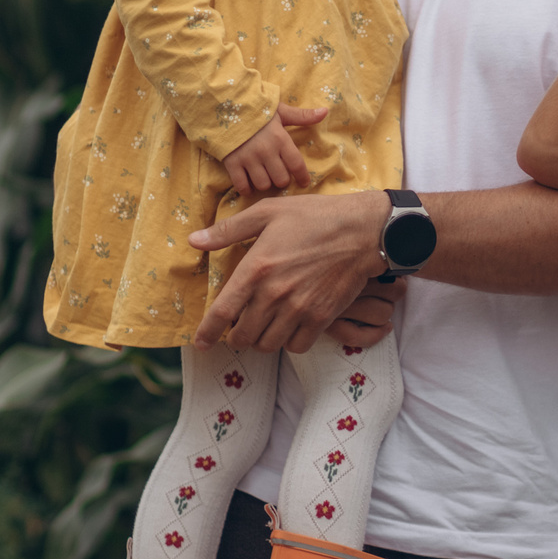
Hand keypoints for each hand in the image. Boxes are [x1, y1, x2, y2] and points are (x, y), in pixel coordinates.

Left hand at [191, 189, 392, 352]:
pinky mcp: (321, 318)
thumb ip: (228, 230)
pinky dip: (289, 342)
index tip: (201, 343)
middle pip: (243, 336)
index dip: (207, 332)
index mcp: (256, 268)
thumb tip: (194, 240)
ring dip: (261, 340)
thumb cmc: (315, 217)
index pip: (222, 312)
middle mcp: (274, 294)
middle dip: (236, 336)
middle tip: (239, 329)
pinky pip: (296, 346)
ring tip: (263, 328)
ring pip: (268, 344)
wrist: (363, 231)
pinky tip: (289, 328)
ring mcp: (299, 309)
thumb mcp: (268, 212)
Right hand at [222, 104, 327, 194]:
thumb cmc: (256, 109)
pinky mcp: (232, 163)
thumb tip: (325, 112)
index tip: (304, 183)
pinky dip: (246, 188)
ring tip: (264, 177)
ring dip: (265, 184)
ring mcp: (248, 159)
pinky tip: (249, 184)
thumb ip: (302, 116)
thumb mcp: (281, 111)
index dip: (302, 177)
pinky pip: (242, 186)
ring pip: (263, 185)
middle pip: (281, 179)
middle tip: (278, 175)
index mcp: (280, 139)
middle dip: (282, 180)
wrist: (224, 105)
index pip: (297, 165)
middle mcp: (266, 152)